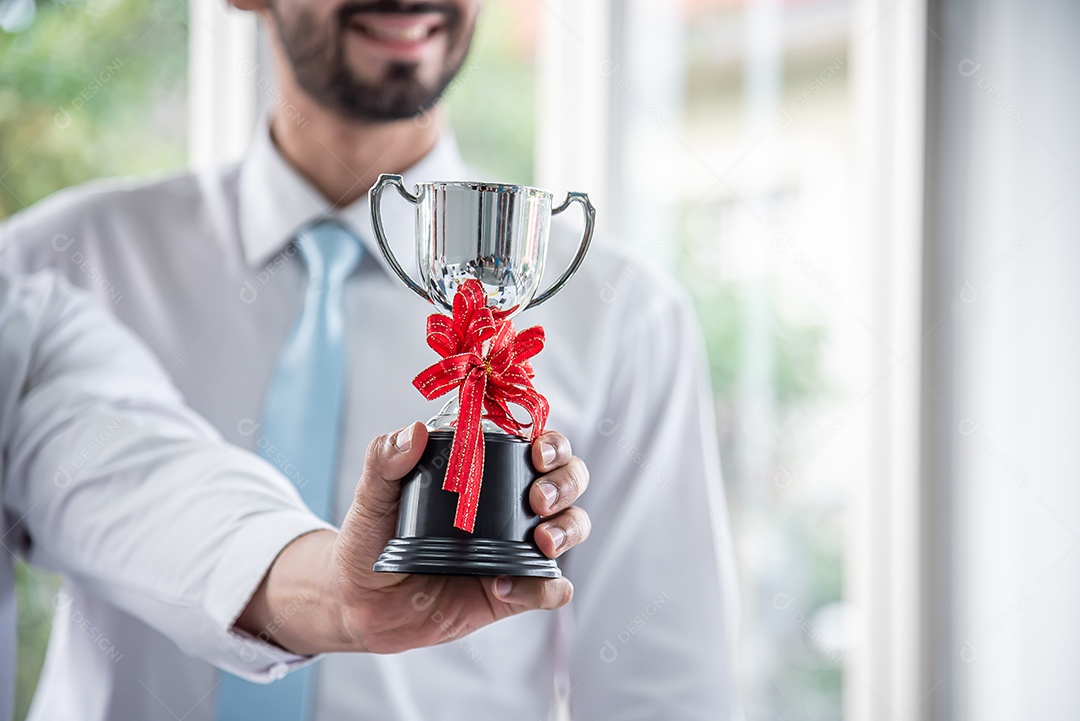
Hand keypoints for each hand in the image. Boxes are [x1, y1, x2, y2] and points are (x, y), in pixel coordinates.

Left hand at [236, 422, 590, 654]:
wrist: (360, 603)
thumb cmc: (370, 540)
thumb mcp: (372, 496)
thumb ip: (385, 460)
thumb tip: (413, 431)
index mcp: (485, 473)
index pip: (536, 445)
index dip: (551, 444)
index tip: (536, 454)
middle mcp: (509, 506)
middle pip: (567, 481)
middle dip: (565, 484)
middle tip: (538, 500)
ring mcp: (515, 548)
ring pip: (571, 528)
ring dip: (568, 529)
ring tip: (541, 543)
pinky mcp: (512, 591)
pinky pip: (549, 589)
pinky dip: (548, 588)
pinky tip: (511, 587)